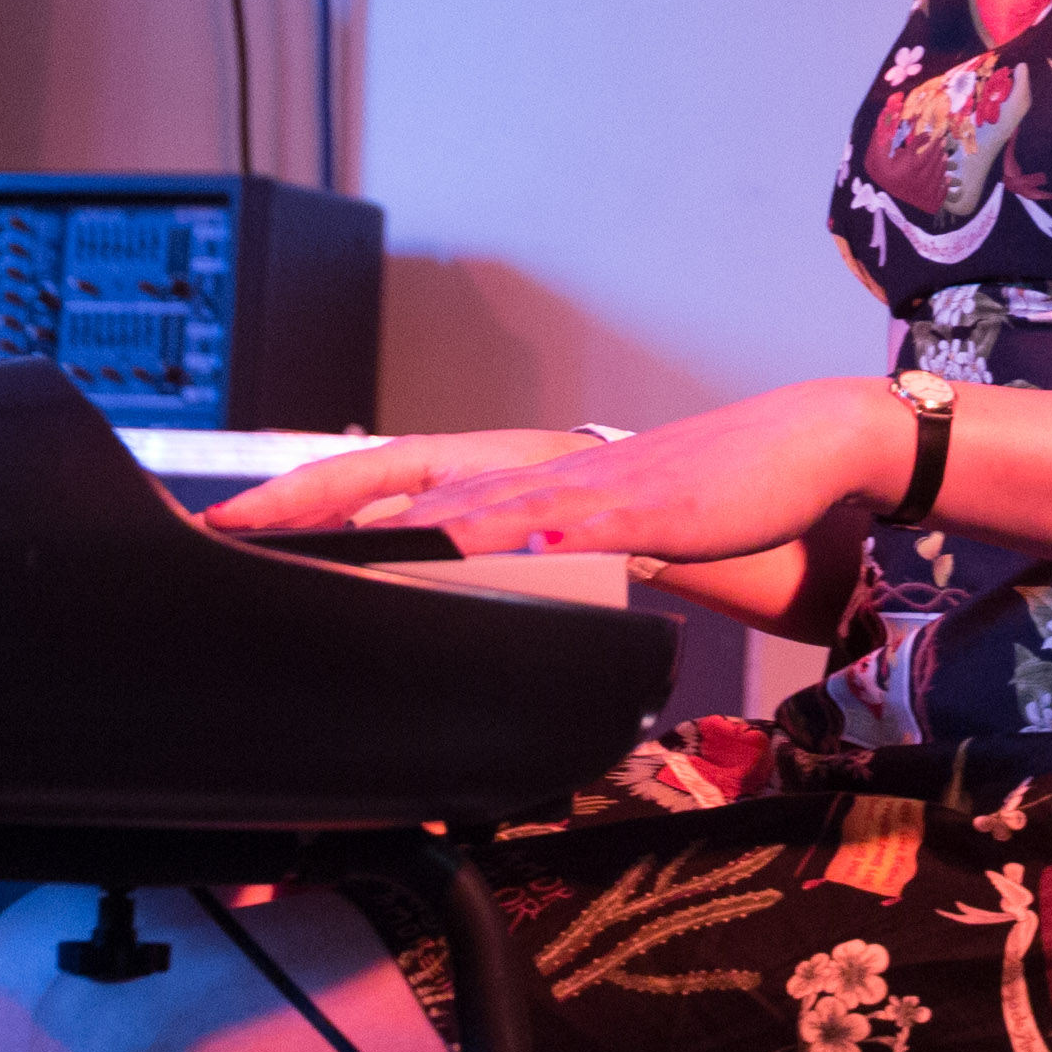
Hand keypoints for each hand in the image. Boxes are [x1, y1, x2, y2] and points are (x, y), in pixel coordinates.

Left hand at [208, 380, 907, 560]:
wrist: (813, 450)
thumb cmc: (721, 501)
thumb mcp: (620, 541)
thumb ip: (558, 565)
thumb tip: (504, 601)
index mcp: (534, 486)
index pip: (410, 492)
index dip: (326, 507)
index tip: (249, 530)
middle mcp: (550, 474)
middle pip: (417, 482)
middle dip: (324, 504)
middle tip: (238, 526)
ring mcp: (598, 485)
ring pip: (485, 497)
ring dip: (404, 519)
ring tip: (330, 540)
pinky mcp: (656, 503)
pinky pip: (585, 519)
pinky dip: (536, 528)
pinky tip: (496, 541)